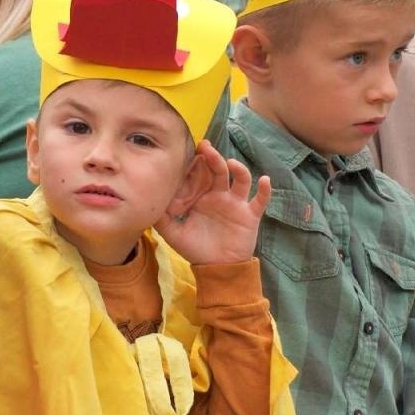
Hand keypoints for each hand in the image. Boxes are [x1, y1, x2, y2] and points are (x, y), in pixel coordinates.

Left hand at [156, 140, 271, 265]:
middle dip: (213, 157)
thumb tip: (149, 203)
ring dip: (239, 169)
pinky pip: (260, 200)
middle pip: (219, 170)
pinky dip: (265, 190)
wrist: (217, 268)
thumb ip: (162, 219)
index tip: (188, 152)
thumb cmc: (196, 248)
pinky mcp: (250, 215)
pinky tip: (265, 180)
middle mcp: (219, 195)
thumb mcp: (174, 234)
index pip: (199, 174)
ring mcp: (236, 203)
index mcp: (201, 196)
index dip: (195, 163)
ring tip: (230, 163)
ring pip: (241, 180)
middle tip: (205, 146)